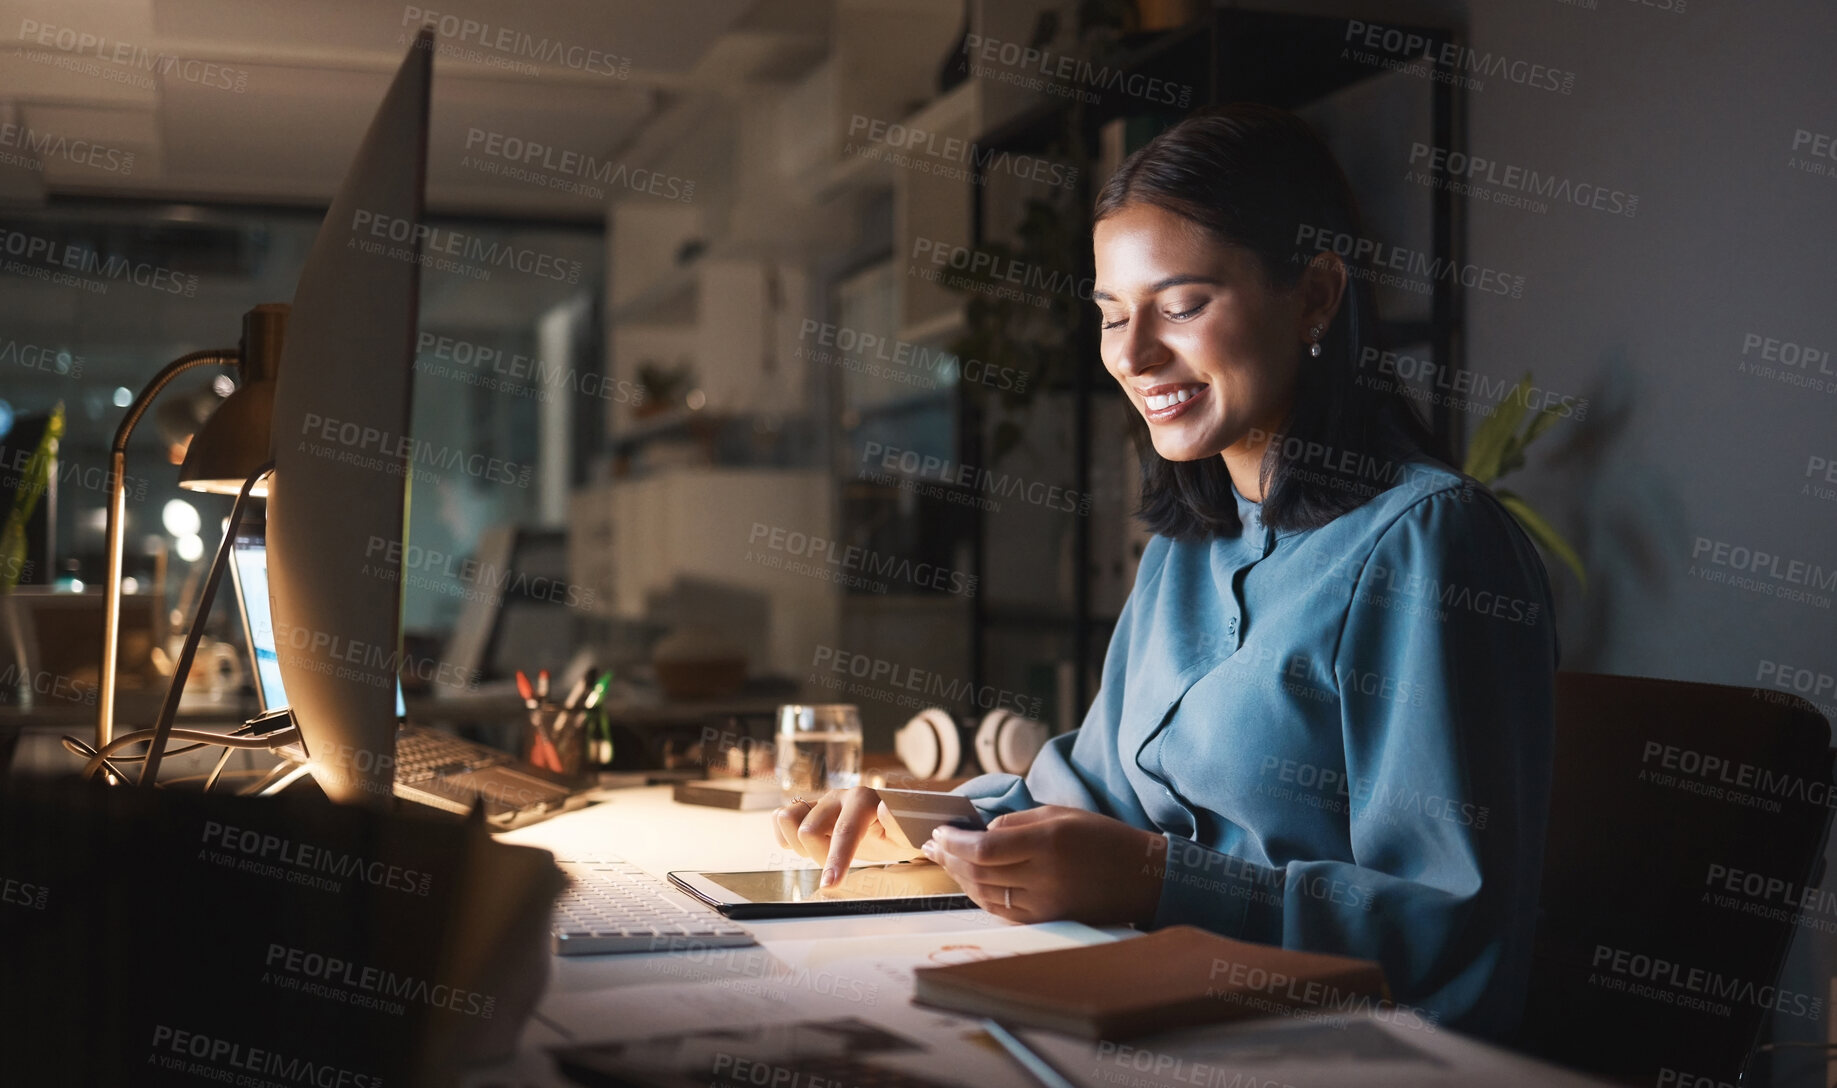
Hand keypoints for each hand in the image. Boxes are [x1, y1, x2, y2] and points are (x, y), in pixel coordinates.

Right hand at [771, 786, 924, 887]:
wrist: (892, 822)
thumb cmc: (900, 833)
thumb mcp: (909, 835)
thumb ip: (898, 823)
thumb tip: (883, 808)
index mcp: (863, 801)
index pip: (843, 831)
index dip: (835, 859)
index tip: (829, 884)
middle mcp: (838, 797)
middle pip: (808, 830)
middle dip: (820, 856)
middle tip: (838, 864)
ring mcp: (821, 801)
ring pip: (787, 817)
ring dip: (799, 844)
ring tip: (820, 852)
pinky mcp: (808, 809)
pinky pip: (780, 817)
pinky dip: (785, 836)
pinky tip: (803, 846)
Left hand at [920, 805, 1166, 926]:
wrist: (1142, 878)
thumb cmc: (1102, 838)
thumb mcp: (1060, 814)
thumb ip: (1016, 822)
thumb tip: (978, 832)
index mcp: (1047, 843)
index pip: (984, 848)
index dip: (955, 842)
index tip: (939, 832)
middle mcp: (1043, 877)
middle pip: (978, 872)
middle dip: (949, 858)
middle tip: (932, 845)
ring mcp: (1044, 905)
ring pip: (985, 894)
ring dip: (958, 877)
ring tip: (944, 860)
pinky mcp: (1047, 921)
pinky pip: (1001, 910)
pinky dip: (979, 894)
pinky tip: (969, 880)